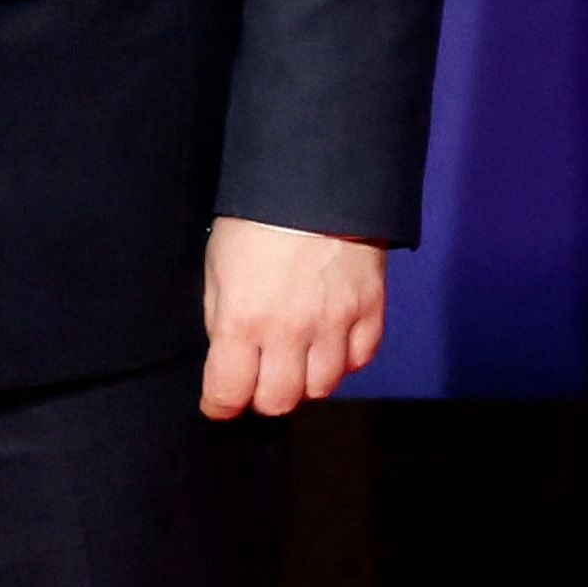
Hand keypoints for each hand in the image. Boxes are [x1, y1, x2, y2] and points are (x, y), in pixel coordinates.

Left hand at [198, 218, 389, 416]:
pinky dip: (344, 360)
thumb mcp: (217, 269)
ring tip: (297, 363)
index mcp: (243, 321)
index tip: (219, 402)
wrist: (316, 181)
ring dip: (305, 381)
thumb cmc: (253, 222)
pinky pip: (361, 358)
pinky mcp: (370, 309)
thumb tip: (231, 356)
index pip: (228, 393)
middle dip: (262, 398)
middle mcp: (290, 331)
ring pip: (323, 387)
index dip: (220, 405)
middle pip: (279, 402)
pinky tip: (331, 345)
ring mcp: (336, 322)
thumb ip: (222, 319)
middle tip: (259, 380)